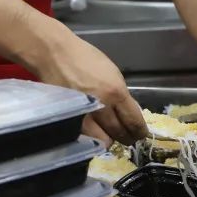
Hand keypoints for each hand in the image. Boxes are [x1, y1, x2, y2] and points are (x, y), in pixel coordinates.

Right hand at [38, 30, 145, 145]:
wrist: (55, 55)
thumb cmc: (86, 59)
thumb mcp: (112, 73)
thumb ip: (122, 96)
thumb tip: (130, 115)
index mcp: (116, 92)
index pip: (134, 121)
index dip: (140, 132)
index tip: (141, 135)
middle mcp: (102, 107)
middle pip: (120, 134)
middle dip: (127, 138)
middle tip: (128, 138)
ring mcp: (84, 116)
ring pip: (102, 141)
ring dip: (109, 140)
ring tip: (109, 134)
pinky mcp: (68, 122)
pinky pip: (86, 138)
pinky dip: (92, 138)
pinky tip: (94, 132)